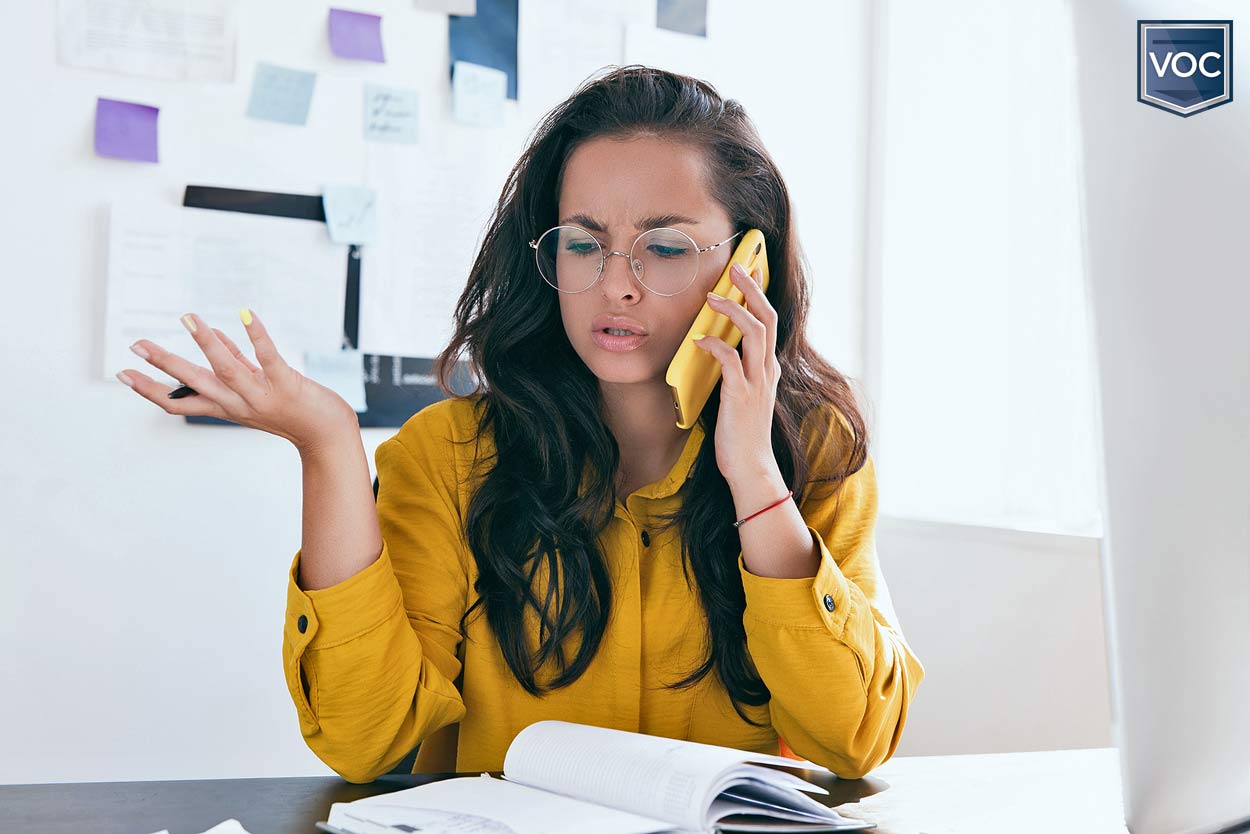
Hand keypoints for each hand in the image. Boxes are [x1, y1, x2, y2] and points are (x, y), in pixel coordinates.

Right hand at [116, 309, 359, 454]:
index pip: (179, 403)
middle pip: (194, 384)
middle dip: (164, 365)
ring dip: (205, 344)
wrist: (326, 434)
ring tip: (186, 318)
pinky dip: (256, 336)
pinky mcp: (286, 385)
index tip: (123, 374)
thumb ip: (233, 360)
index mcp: (226, 407)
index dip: (149, 390)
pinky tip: (246, 315)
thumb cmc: (291, 409)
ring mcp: (261, 396)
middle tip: (136, 346)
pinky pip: (268, 358)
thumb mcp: (255, 387)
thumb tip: (209, 333)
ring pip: (227, 369)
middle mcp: (238, 404)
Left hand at [692, 262, 780, 484]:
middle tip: (735, 268)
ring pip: (754, 333)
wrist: (750, 467)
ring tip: (712, 297)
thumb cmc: (740, 433)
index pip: (770, 321)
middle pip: (767, 318)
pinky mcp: (741, 396)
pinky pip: (731, 361)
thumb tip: (716, 348)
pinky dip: (715, 346)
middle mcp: (767, 371)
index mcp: (768, 369)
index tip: (752, 270)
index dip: (761, 294)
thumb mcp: (742, 395)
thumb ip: (736, 371)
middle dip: (752, 289)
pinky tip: (699, 340)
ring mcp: (757, 383)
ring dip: (734, 310)